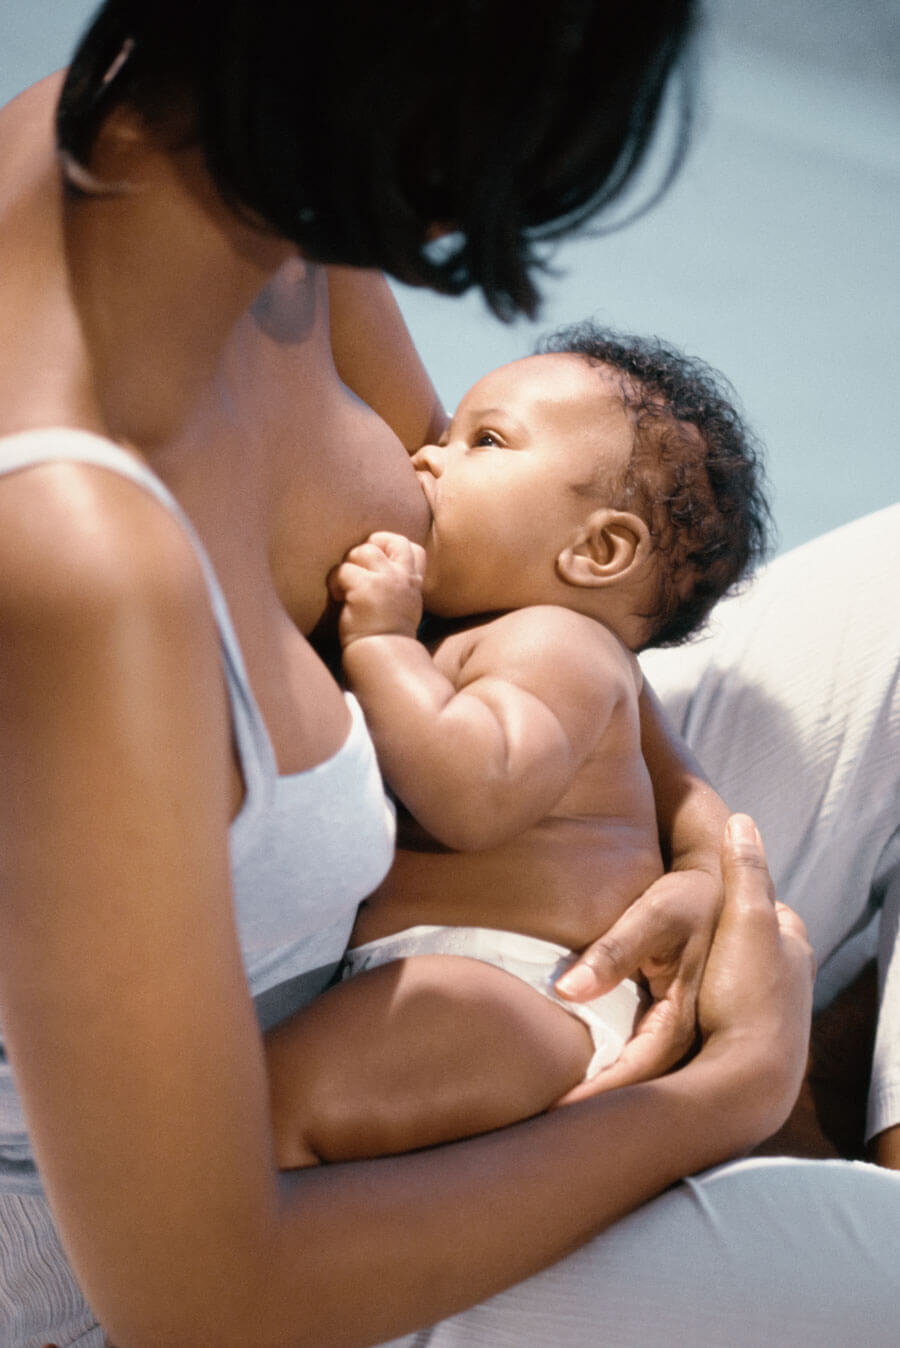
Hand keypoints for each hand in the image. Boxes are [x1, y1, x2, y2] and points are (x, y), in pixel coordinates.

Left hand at [328, 531, 425, 645]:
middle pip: (392, 540)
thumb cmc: (387, 637)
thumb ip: (397, 586)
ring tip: (344, 587)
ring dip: (348, 565)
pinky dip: (335, 581)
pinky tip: (337, 597)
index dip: (393, 547)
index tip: (378, 563)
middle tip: (358, 566)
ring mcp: (385, 581)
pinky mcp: (364, 588)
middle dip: (371, 545)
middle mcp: (403, 578)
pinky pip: (343, 570)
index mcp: (413, 584)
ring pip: (363, 550)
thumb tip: (376, 569)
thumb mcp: (404, 607)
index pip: (414, 549)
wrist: (383, 657)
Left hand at [555, 816, 813, 1135]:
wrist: (718, 885)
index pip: (634, 1074)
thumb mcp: (656, 916)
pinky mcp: (665, 1023)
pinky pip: (633, 1056)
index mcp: (681, 1020)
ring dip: (599, 1093)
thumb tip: (567, 990)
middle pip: (635, 1089)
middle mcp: (682, 1037)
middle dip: (592, 1111)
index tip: (552, 1112)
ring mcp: (676, 1033)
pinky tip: (574, 1075)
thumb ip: (613, 951)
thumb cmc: (685, 897)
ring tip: (548, 1114)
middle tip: (541, 1131)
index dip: (594, 1096)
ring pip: (635, 1078)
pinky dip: (606, 1069)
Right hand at [693, 814, 813, 1131]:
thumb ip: (745, 872)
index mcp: (791, 948)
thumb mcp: (745, 919)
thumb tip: (741, 821)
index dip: (748, 896)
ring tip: (688, 969)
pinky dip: (711, 1007)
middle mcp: (789, 984)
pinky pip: (726, 1015)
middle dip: (734, 939)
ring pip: (742, 984)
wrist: (749, 1083)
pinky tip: (689, 1010)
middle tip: (699, 932)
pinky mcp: (744, 1051)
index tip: (721, 888)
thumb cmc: (747, 995)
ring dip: (721, 976)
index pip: (773, 911)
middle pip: (759, 950)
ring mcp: (770, 1020)